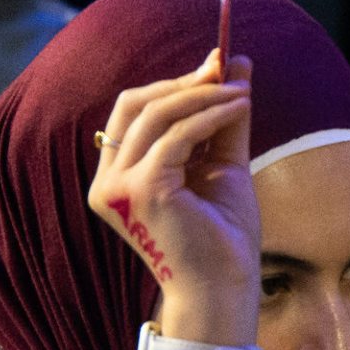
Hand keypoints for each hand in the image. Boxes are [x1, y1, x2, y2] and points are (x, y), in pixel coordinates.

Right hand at [87, 50, 259, 347]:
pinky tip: (240, 108)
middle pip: (134, 104)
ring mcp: (119, 187)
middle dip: (183, 82)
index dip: (173, 84)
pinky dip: (210, 115)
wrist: (225, 286)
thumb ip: (223, 117)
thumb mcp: (223, 163)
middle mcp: (108, 181)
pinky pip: (177, 136)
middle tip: (223, 68)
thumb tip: (235, 63)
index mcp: (118, 176)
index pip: (133, 113)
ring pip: (156, 114)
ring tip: (241, 93)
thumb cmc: (222, 235)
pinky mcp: (142, 191)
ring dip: (203, 96)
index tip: (214, 65)